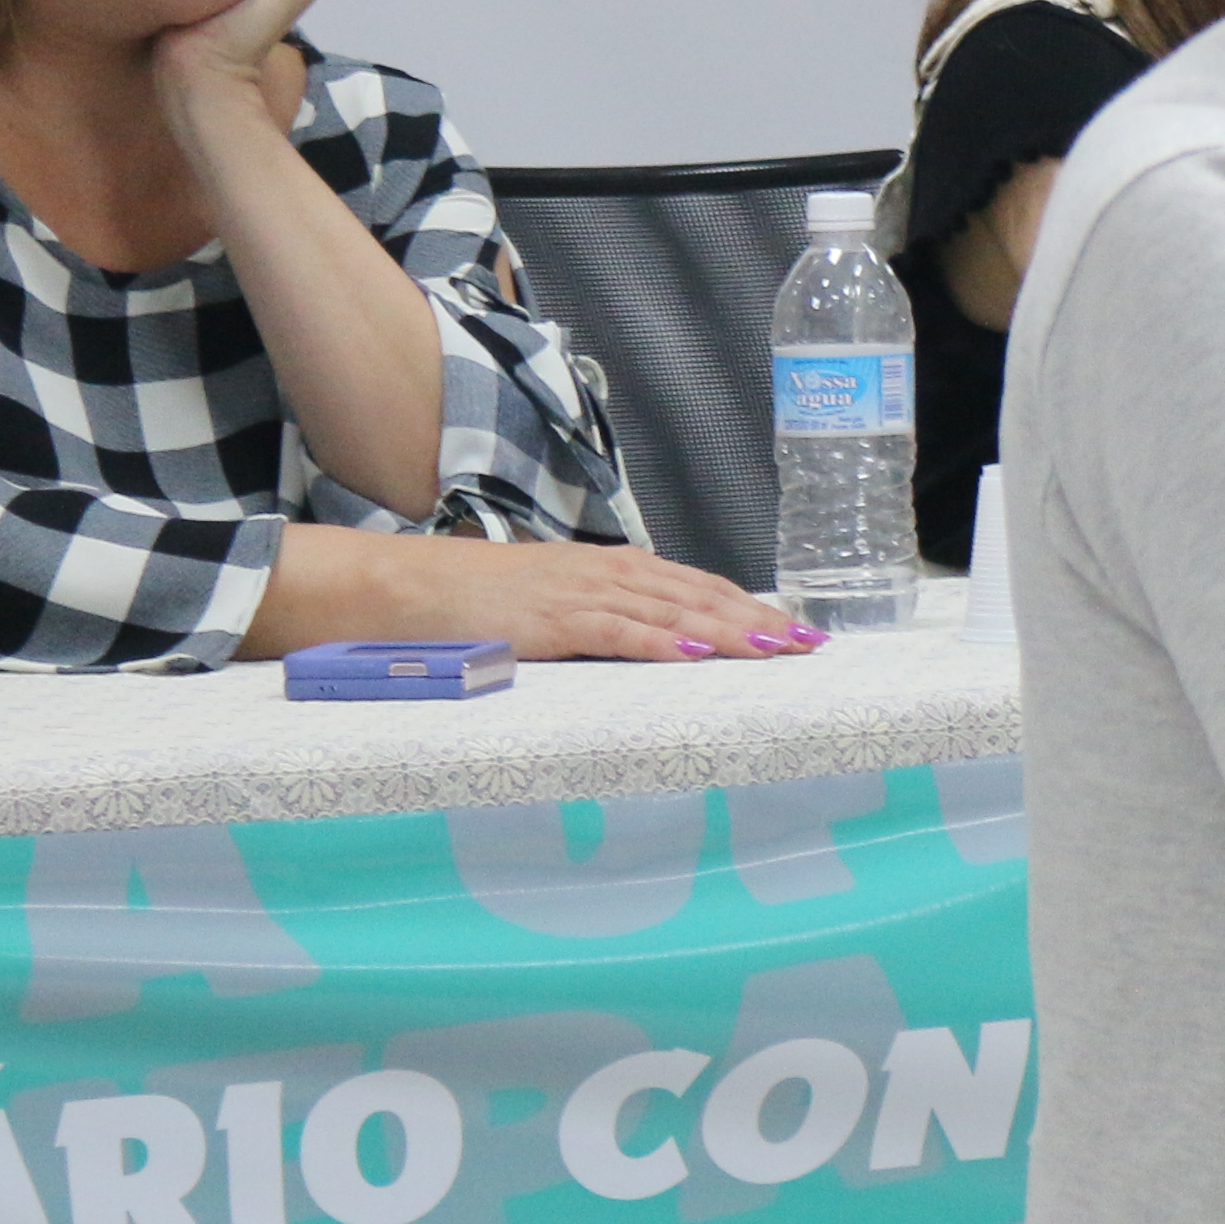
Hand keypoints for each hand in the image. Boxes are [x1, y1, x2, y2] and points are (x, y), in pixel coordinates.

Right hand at [485, 539, 831, 664]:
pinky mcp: (555, 619)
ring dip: (728, 630)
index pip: (701, 587)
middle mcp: (611, 573)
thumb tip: (659, 641)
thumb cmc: (484, 600)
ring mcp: (584, 593)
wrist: (414, 586)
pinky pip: (618, 631)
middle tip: (809, 644)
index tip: (797, 630)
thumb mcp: (561, 602)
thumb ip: (609, 616)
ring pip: (673, 611)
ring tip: (775, 649)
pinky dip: (661, 642)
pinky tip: (696, 654)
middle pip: (701, 596)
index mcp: (617, 569)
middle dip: (759, 620)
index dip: (753, 607)